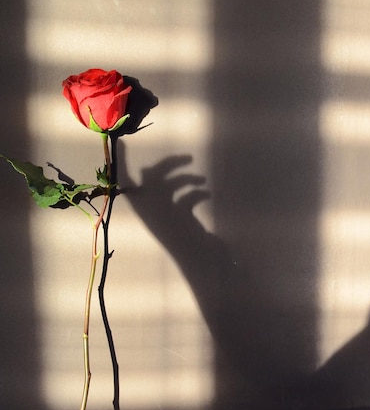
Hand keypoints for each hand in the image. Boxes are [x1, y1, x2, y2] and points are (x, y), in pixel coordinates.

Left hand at [116, 141, 232, 327]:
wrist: (201, 267)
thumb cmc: (182, 242)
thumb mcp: (162, 217)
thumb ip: (152, 195)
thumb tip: (139, 172)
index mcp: (143, 208)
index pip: (128, 179)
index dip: (123, 161)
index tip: (124, 142)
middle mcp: (152, 210)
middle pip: (155, 179)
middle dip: (170, 166)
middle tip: (188, 158)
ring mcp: (168, 216)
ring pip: (173, 187)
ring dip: (186, 180)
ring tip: (202, 179)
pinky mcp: (182, 222)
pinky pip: (185, 200)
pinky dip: (195, 194)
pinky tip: (206, 195)